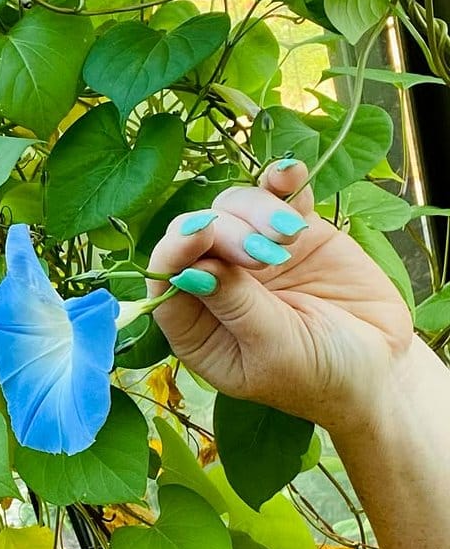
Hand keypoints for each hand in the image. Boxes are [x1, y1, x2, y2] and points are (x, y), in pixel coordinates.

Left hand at [146, 160, 414, 430]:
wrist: (383, 366)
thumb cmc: (320, 374)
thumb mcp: (275, 350)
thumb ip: (235, 306)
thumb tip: (190, 269)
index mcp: (198, 327)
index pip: (165, 279)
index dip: (174, 251)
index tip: (199, 233)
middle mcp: (217, 284)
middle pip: (197, 235)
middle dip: (225, 233)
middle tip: (265, 254)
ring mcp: (254, 252)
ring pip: (233, 207)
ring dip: (257, 211)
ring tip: (290, 236)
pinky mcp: (294, 230)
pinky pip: (277, 193)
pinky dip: (280, 179)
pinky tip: (289, 173)